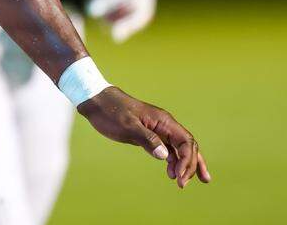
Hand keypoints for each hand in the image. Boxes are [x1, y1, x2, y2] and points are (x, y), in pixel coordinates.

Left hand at [78, 86, 210, 187]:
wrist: (96, 101)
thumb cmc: (111, 112)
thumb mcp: (128, 126)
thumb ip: (147, 140)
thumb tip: (166, 156)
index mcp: (163, 121)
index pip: (186, 142)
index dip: (188, 160)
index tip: (179, 177)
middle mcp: (164, 125)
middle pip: (187, 146)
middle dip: (190, 165)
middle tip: (183, 184)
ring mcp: (158, 129)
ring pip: (179, 148)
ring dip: (184, 165)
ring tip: (183, 183)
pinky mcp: (149, 134)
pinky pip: (167, 148)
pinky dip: (172, 161)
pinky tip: (171, 172)